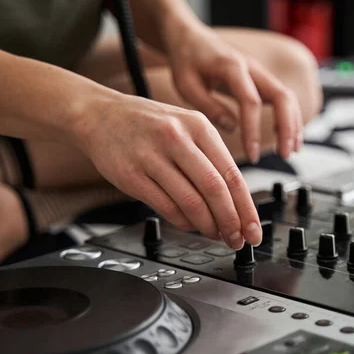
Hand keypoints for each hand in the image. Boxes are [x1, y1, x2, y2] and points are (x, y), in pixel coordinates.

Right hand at [78, 93, 261, 248]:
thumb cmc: (148, 124)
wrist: (99, 114)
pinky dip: (183, 222)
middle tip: (237, 239)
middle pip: (215, 189)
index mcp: (198, 126)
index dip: (246, 208)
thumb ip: (210, 159)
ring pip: (191, 201)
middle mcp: (177, 138)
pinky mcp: (131, 175)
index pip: (232, 174)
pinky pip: (166, 206)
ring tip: (215, 235)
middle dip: (231, 222)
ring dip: (208, 226)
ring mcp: (152, 156)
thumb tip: (234, 203)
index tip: (253, 229)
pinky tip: (191, 226)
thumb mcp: (186, 127)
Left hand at [167, 25, 302, 162]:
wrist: (191, 39)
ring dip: (293, 125)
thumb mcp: (186, 85)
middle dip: (287, 127)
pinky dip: (289, 119)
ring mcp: (261, 74)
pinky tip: (286, 139)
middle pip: (282, 97)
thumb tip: (233, 128)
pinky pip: (283, 99)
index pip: (251, 101)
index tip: (251, 154)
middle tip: (285, 154)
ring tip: (290, 151)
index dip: (253, 130)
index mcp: (232, 67)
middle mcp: (253, 68)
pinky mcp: (262, 81)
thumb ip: (209, 107)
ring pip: (288, 98)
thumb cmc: (186, 61)